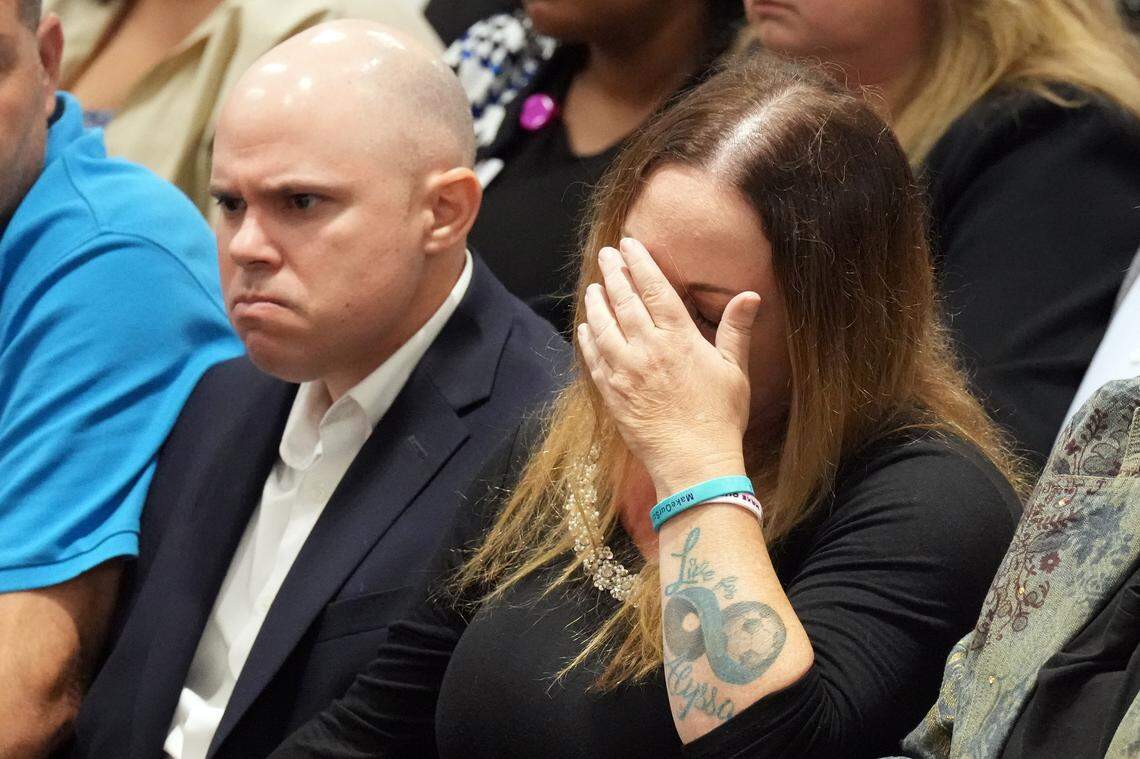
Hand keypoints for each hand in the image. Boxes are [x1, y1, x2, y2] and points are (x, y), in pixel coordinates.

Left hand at [577, 238, 761, 497]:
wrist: (694, 462)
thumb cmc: (720, 418)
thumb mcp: (733, 370)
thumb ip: (735, 330)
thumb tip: (750, 296)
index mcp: (678, 338)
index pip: (654, 289)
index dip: (640, 263)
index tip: (629, 245)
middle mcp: (647, 349)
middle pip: (624, 300)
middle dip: (614, 274)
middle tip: (607, 256)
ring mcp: (624, 371)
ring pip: (603, 326)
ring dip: (596, 303)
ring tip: (594, 286)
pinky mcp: (611, 394)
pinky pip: (594, 358)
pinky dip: (588, 339)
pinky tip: (586, 328)